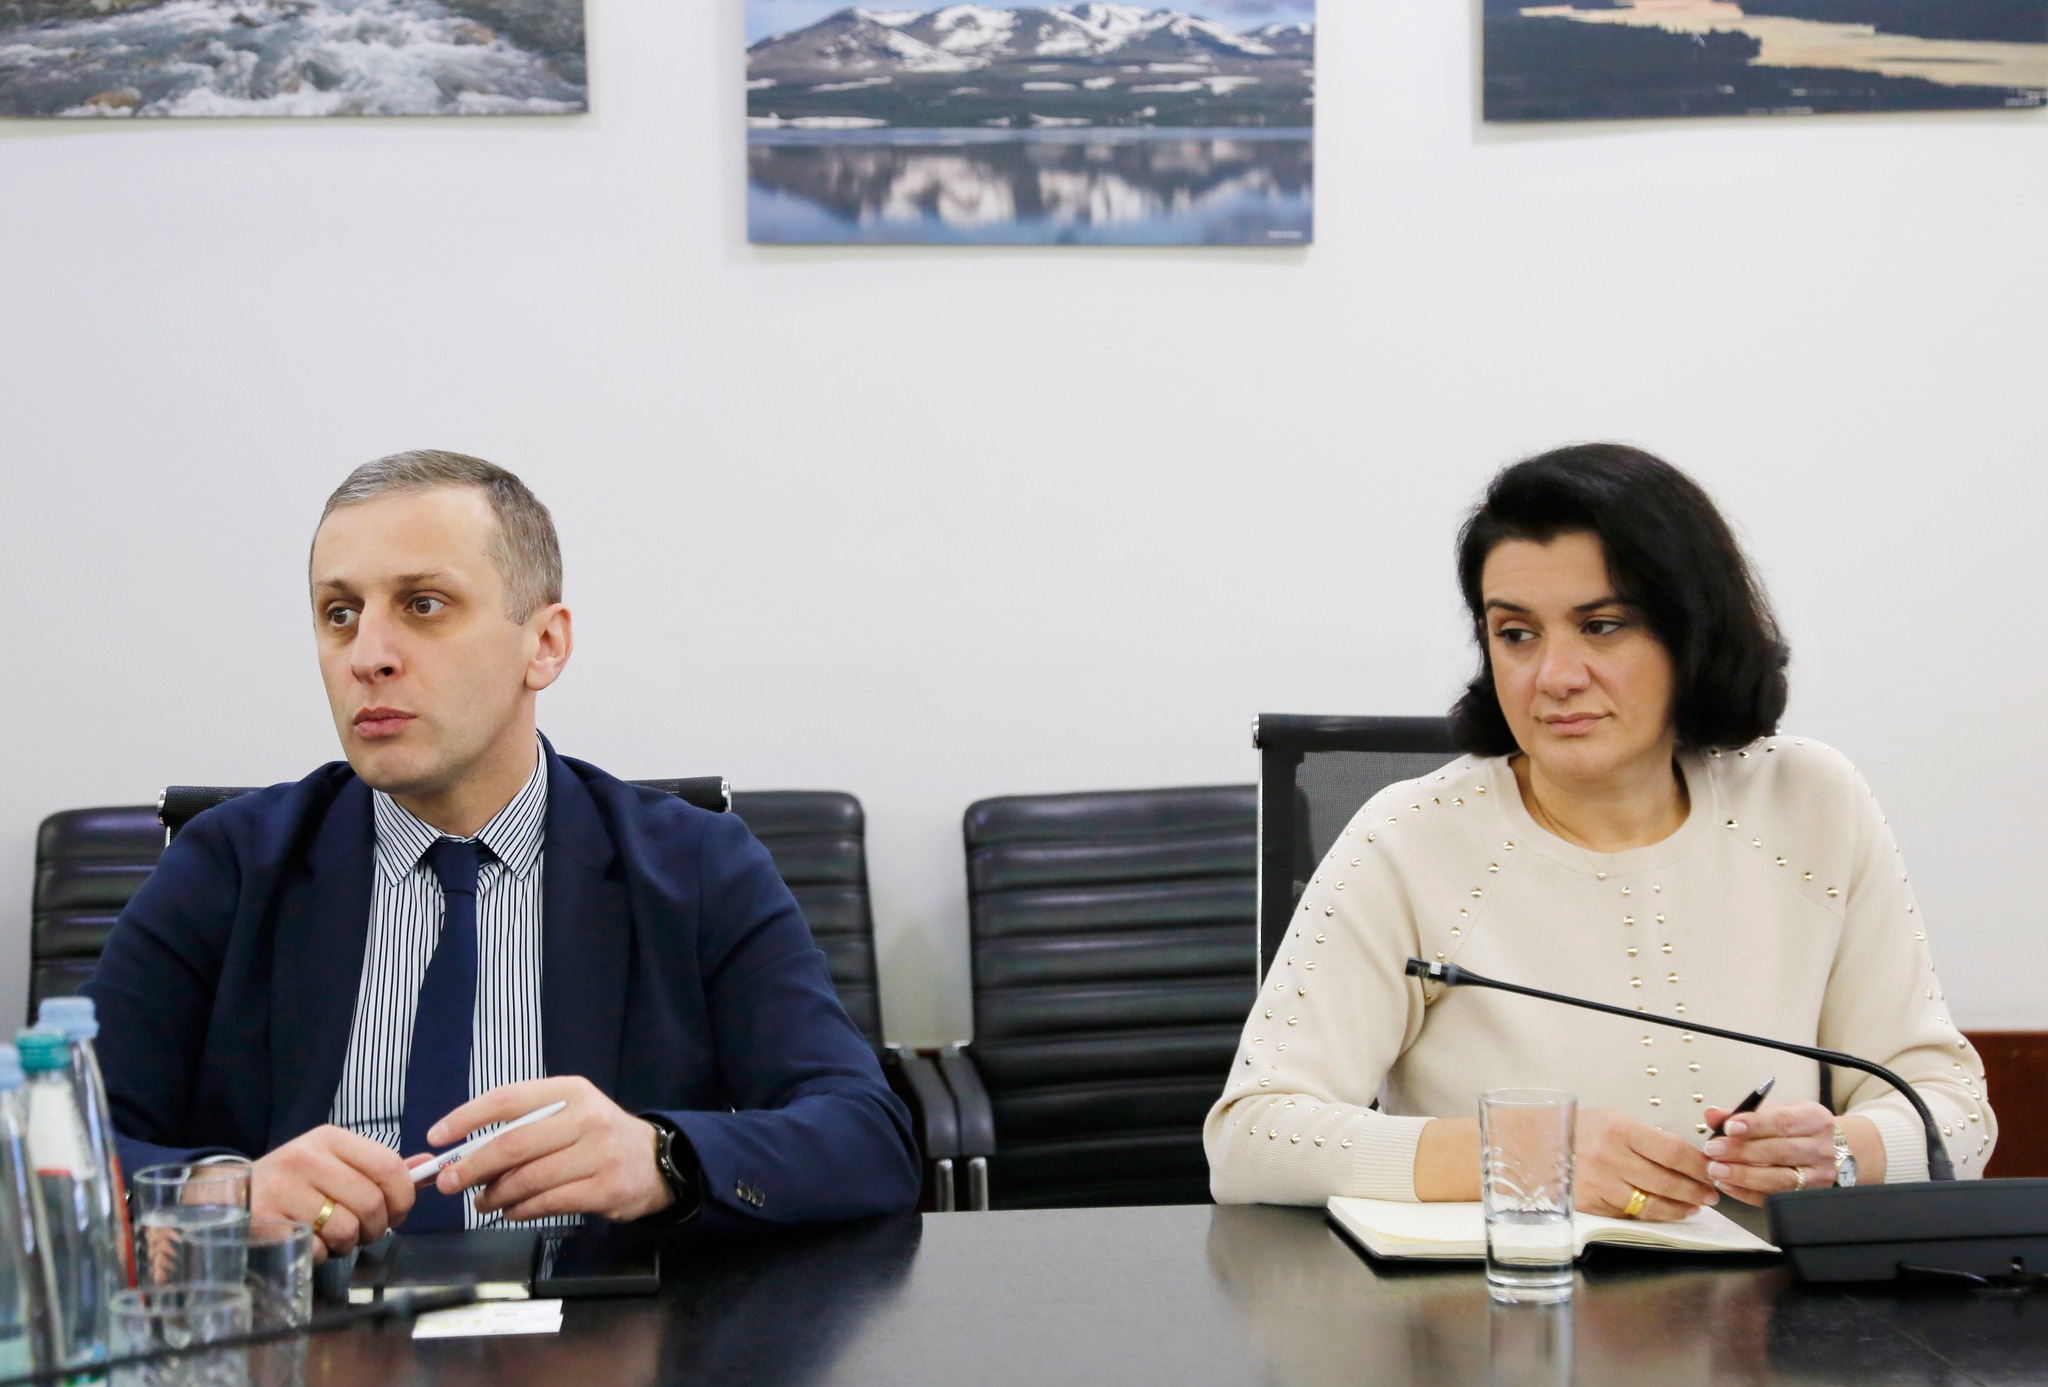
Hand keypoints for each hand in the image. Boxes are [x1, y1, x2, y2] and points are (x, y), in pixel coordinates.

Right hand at [251, 1124, 417, 1259]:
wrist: (233, 1193)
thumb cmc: (295, 1180)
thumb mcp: (336, 1163)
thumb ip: (381, 1167)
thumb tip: (429, 1166)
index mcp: (330, 1139)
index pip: (388, 1166)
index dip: (404, 1197)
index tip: (399, 1213)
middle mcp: (306, 1158)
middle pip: (370, 1203)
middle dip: (377, 1227)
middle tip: (365, 1232)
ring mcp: (283, 1189)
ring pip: (345, 1229)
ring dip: (347, 1244)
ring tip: (333, 1236)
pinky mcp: (265, 1220)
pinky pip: (316, 1250)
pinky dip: (320, 1255)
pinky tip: (309, 1242)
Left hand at [424, 1076, 675, 1223]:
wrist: (655, 1160)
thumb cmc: (597, 1136)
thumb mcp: (567, 1114)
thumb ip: (524, 1126)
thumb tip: (465, 1153)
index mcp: (570, 1091)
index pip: (507, 1099)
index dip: (466, 1118)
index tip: (437, 1137)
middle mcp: (586, 1118)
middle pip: (514, 1143)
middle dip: (473, 1166)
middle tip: (449, 1183)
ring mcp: (599, 1154)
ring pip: (528, 1179)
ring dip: (495, 1195)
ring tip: (482, 1202)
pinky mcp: (605, 1189)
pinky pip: (548, 1203)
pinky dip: (520, 1210)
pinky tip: (511, 1211)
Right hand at [1572, 1108, 1719, 1221]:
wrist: (1536, 1146)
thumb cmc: (1578, 1131)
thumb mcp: (1612, 1120)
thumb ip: (1646, 1138)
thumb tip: (1686, 1157)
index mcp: (1619, 1129)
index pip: (1672, 1150)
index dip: (1698, 1165)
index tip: (1712, 1170)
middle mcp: (1610, 1157)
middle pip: (1667, 1180)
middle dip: (1696, 1189)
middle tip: (1711, 1193)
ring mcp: (1600, 1183)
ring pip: (1653, 1204)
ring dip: (1681, 1207)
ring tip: (1695, 1205)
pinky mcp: (1593, 1204)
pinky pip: (1633, 1214)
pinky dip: (1656, 1215)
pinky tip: (1668, 1210)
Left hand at [1702, 1102, 1836, 1204]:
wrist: (1832, 1148)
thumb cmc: (1796, 1127)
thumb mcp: (1776, 1111)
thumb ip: (1742, 1112)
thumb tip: (1712, 1114)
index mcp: (1814, 1119)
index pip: (1783, 1121)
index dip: (1754, 1125)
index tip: (1728, 1127)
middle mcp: (1821, 1148)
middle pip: (1780, 1152)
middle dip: (1742, 1152)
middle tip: (1713, 1151)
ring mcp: (1819, 1176)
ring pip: (1780, 1179)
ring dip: (1744, 1175)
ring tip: (1716, 1170)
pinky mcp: (1809, 1196)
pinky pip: (1776, 1197)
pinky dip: (1748, 1193)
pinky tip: (1727, 1186)